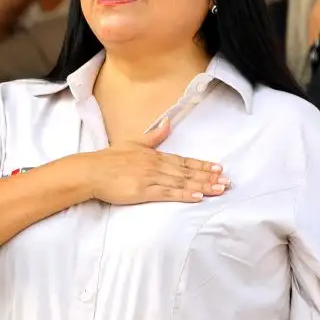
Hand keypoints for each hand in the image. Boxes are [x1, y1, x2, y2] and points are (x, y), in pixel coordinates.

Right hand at [82, 120, 228, 205]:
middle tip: (227, 181)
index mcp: (156, 155)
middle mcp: (157, 165)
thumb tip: (168, 122)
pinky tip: (197, 197)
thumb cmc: (110, 158)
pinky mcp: (144, 191)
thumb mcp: (134, 142)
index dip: (203, 165)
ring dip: (202, 186)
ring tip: (219, 189)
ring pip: (182, 182)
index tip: (219, 168)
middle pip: (188, 172)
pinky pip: (168, 193)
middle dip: (209, 177)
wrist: (92, 171)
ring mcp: (151, 178)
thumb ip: (154, 135)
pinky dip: (184, 194)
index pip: (184, 161)